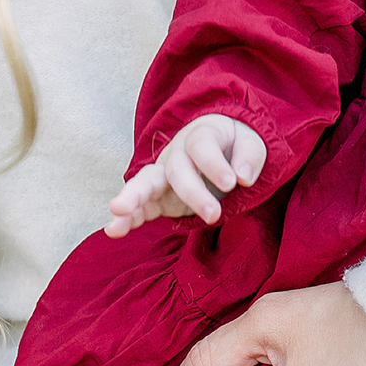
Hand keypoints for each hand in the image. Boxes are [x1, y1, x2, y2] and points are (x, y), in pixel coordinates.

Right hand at [106, 114, 266, 234]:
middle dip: (193, 192)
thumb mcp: (251, 143)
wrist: (218, 145)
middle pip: (177, 169)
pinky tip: (114, 230)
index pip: (202, 147)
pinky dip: (127, 218)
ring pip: (145, 183)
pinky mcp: (158, 197)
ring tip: (118, 211)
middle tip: (214, 214)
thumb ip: (249, 157)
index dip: (215, 165)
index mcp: (200, 135)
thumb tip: (243, 177)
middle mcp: (176, 153)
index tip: (233, 182)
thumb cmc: (234, 145)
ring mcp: (163, 175)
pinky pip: (140, 206)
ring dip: (132, 198)